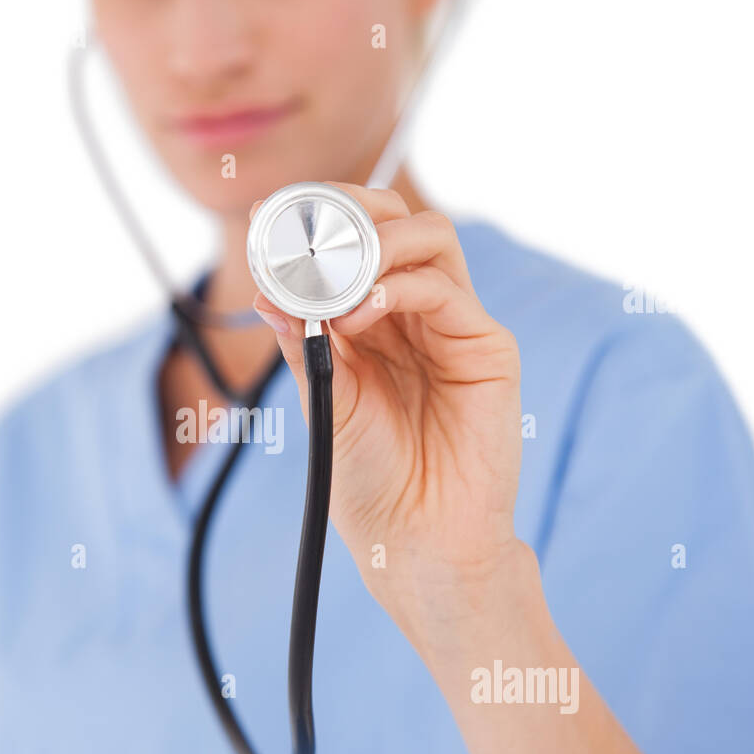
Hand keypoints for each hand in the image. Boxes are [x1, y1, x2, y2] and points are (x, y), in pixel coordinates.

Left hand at [252, 184, 526, 647]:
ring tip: (335, 277)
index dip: (319, 219)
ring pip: (430, 240)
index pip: (356, 242)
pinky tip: (360, 313)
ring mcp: (455, 327)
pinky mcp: (488, 349)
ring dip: (376, 244)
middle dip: (352, 212)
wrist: (416, 541)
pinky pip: (447, 291)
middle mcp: (417, 315)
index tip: (271, 219)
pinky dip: (399, 287)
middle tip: (307, 229)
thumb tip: (266, 291)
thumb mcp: (322, 401)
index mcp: (374, 322)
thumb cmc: (368, 480)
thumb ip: (304, 343)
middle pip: (399, 223)